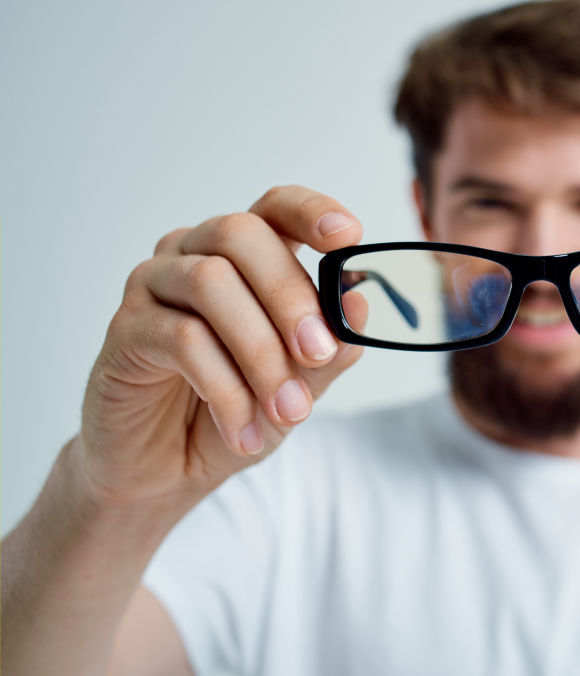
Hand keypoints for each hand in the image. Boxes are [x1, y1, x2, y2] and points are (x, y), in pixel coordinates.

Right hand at [75, 186, 365, 512]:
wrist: (167, 469)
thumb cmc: (236, 408)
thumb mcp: (299, 384)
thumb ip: (330, 347)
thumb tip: (358, 302)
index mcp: (246, 255)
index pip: (276, 207)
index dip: (312, 211)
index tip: (349, 236)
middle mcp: (194, 254)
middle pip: (242, 235)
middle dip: (290, 295)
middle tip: (318, 353)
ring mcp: (153, 285)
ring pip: (210, 283)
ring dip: (260, 351)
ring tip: (288, 410)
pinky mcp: (125, 328)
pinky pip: (182, 339)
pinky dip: (226, 389)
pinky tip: (245, 430)